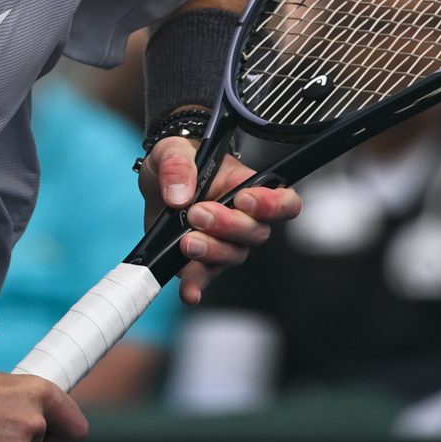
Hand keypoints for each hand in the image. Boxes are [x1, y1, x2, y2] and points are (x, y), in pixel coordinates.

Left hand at [140, 136, 301, 304]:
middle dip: (229, 225)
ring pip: (233, 255)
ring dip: (211, 250)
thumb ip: (178, 165)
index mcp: (248, 187)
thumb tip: (179, 194)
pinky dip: (197, 285)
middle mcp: (243, 219)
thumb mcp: (173, 150)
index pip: (283, 201)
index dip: (273, 205)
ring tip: (186, 239)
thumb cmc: (179, 161)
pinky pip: (204, 277)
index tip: (245, 199)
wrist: (157, 184)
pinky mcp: (201, 260)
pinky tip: (190, 291)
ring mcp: (224, 243)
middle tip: (198, 212)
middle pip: (256, 233)